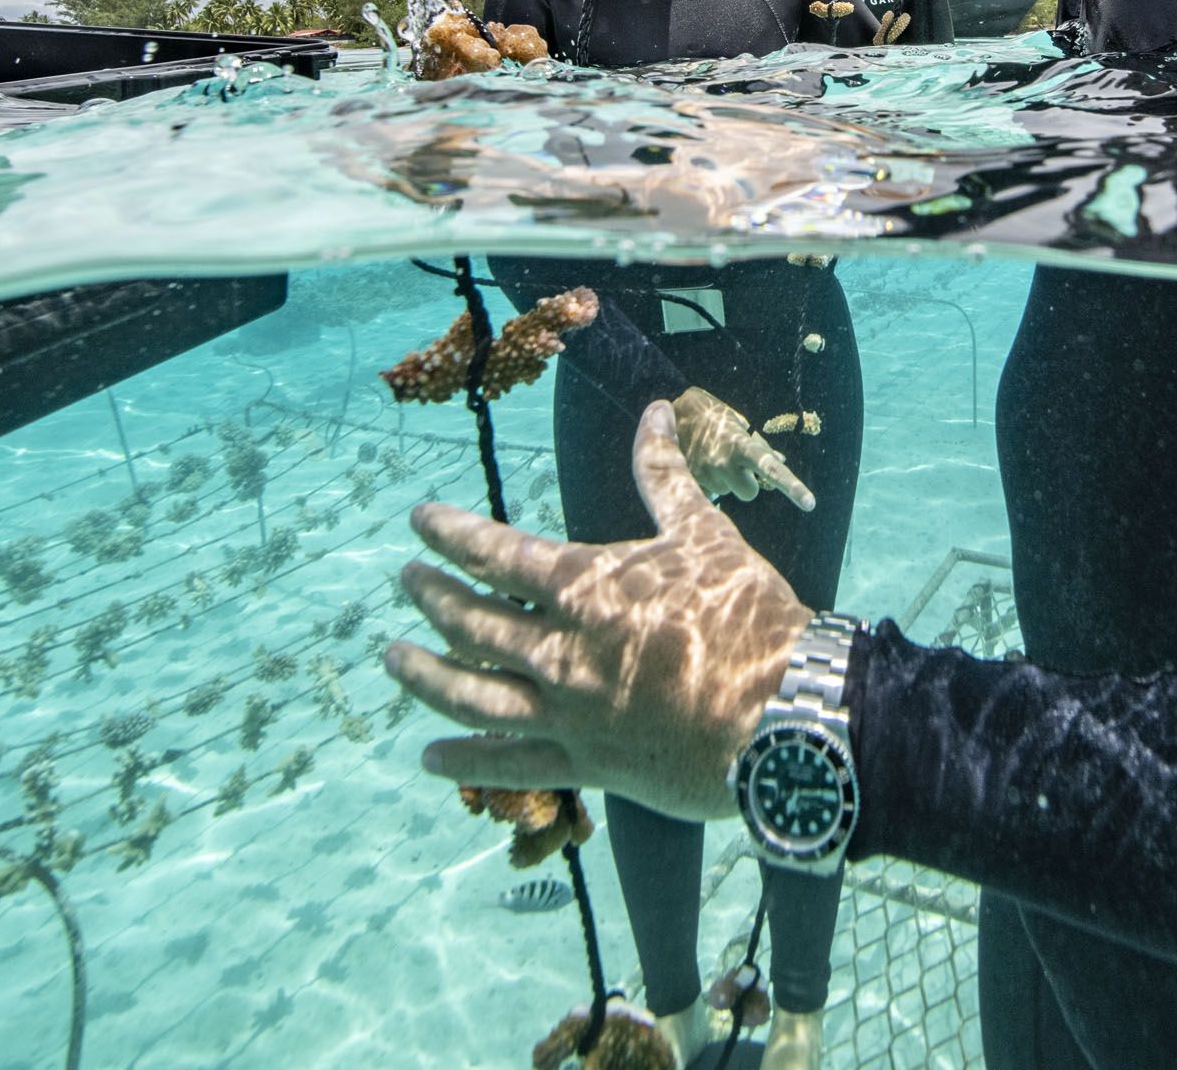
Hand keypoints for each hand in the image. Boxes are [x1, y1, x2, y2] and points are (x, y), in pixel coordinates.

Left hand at [387, 401, 815, 821]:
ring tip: (393, 659)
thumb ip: (665, 478)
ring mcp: (567, 714)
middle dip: (432, 597)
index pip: (496, 553)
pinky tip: (430, 756)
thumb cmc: (749, 617)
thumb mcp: (706, 535)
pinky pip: (508, 763)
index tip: (419, 521)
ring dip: (424, 675)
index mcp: (585, 588)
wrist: (783, 713)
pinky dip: (464, 758)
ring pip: (471, 693)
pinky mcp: (584, 764)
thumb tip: (656, 413)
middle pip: (472, 622)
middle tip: (406, 580)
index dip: (451, 533)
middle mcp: (560, 651)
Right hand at [667, 386, 816, 509]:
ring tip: (712, 457)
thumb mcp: (735, 423)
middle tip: (737, 465)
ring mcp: (706, 477)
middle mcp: (724, 465)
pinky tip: (699, 465)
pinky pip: (709, 493)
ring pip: (727, 492)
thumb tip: (781, 460)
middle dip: (747, 483)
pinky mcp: (690, 485)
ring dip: (724, 480)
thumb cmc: (710, 415)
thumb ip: (757, 443)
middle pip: (750, 493)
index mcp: (741, 445)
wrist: (668, 413)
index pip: (771, 468)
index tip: (809, 503)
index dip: (791, 485)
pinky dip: (707, 483)